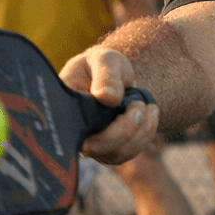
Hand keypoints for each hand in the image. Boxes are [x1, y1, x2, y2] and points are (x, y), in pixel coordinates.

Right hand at [60, 46, 159, 164]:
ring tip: (147, 105)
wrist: (114, 74)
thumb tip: (107, 98)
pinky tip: (151, 113)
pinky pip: (128, 152)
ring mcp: (91, 144)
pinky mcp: (108, 149)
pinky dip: (146, 134)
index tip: (116, 102)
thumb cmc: (103, 64)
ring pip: (116, 154)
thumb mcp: (104, 60)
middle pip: (96, 148)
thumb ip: (106, 75)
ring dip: (140, 132)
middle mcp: (73, 132)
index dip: (96, 128)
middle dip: (124, 129)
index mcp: (63, 109)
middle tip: (138, 104)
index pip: (72, 130)